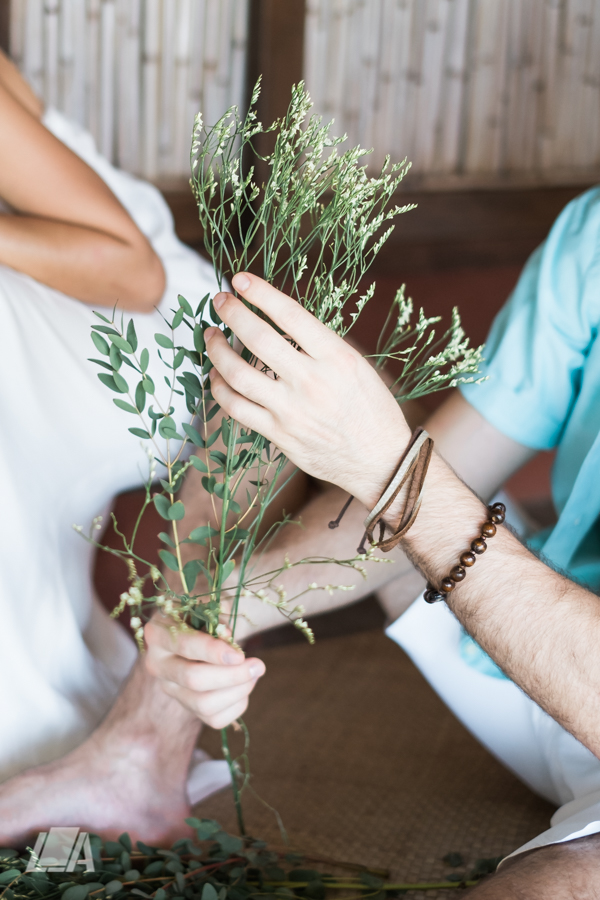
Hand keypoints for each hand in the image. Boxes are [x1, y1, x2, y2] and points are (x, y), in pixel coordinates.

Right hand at [144, 613, 265, 728]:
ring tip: (255, 672)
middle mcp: (157, 664)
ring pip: (204, 704)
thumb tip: (228, 639)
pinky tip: (245, 686)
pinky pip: (214, 719)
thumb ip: (218, 617)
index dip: (213, 652)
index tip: (240, 655)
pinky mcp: (186, 706)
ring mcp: (170, 688)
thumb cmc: (206, 611)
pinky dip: (237, 705)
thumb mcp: (211, 603)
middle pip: (193, 679)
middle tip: (259, 665)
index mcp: (158, 632)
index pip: (184, 646)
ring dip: (238, 690)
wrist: (201, 625)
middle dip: (231, 675)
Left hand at [205, 273, 410, 509]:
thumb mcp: (357, 366)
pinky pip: (236, 408)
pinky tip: (217, 374)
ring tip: (210, 334)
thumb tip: (278, 321)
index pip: (290, 314)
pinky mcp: (279, 434)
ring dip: (216, 349)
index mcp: (336, 357)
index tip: (240, 279)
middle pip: (258, 338)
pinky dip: (220, 387)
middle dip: (232, 313)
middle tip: (219, 300)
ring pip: (238, 373)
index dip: (260, 293)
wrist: (381, 461)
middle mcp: (312, 382)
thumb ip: (320, 346)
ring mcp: (292, 410)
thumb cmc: (371, 409)